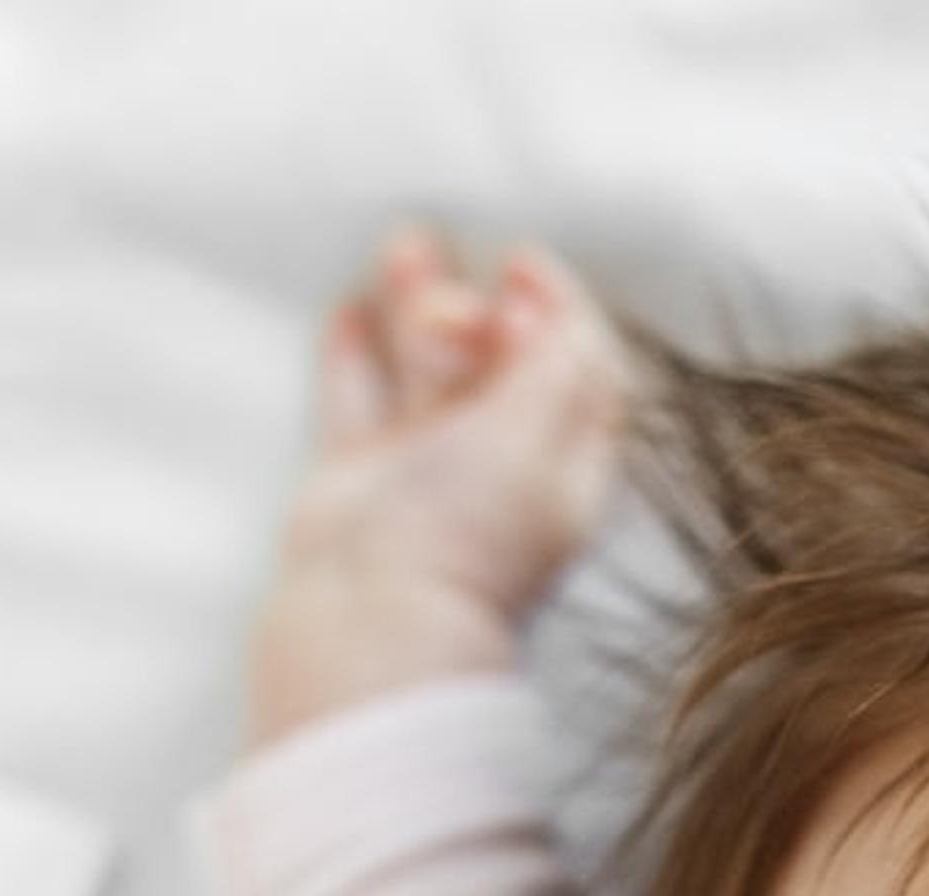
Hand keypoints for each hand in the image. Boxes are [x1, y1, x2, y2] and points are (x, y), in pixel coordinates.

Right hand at [249, 223, 633, 743]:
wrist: (372, 615)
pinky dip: (354, 355)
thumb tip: (551, 309)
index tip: (521, 262)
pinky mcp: (359, 478)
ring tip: (402, 246)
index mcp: (563, 463)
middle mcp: (500, 466)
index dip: (559, 306)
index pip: (580, 367)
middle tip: (452, 295)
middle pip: (502, 360)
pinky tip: (348, 310)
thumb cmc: (466, 533)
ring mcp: (425, 471)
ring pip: (427, 369)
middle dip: (480, 305)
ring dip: (417, 305)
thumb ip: (555, 364)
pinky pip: (358, 401)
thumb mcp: (537, 434)